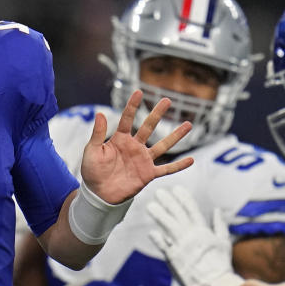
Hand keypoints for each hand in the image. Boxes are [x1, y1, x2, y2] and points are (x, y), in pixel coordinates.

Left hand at [80, 90, 192, 204]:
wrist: (99, 194)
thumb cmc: (93, 171)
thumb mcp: (92, 151)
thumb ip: (98, 133)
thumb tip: (100, 113)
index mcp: (120, 139)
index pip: (127, 119)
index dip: (133, 106)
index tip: (139, 91)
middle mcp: (134, 146)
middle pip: (148, 127)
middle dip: (157, 114)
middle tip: (167, 100)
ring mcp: (143, 160)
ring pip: (163, 145)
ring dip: (175, 135)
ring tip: (188, 124)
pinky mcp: (148, 174)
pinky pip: (167, 169)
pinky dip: (179, 166)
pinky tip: (191, 160)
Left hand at [147, 185, 241, 285]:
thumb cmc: (221, 264)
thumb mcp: (224, 242)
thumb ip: (219, 225)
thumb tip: (217, 209)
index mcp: (203, 232)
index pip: (192, 210)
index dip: (183, 198)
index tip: (176, 188)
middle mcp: (191, 237)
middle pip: (177, 215)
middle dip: (168, 202)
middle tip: (158, 192)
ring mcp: (181, 247)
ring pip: (168, 227)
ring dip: (159, 215)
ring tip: (150, 206)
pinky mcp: (173, 259)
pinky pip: (163, 246)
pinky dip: (157, 238)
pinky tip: (151, 232)